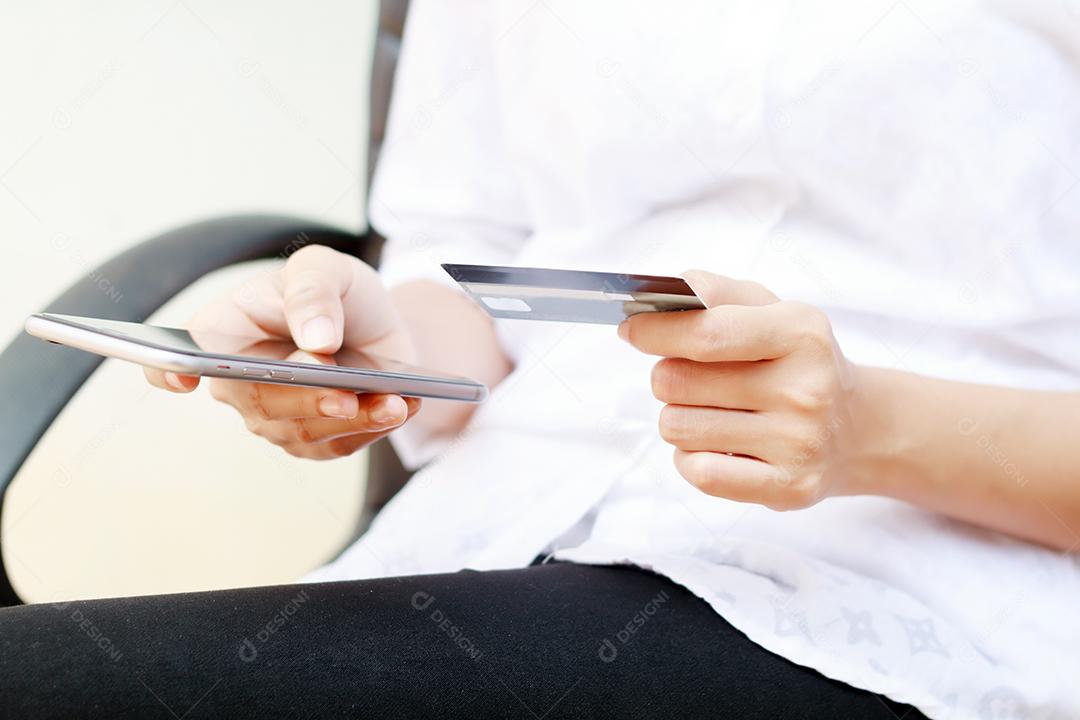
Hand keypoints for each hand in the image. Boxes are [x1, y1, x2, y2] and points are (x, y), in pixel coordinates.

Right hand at [144, 245, 420, 459]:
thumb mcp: (325, 269)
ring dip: (351, 420)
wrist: (374, 324)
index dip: (165, 372)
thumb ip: (313, 291)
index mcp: (223, 332)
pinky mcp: (312, 440)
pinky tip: (400, 407)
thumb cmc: (333, 291)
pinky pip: (338, 445)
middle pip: (259, 403)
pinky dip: (371, 429)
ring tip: (391, 402)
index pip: (174, 359)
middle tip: (344, 394)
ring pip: (302, 432)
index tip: (181, 380)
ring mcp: (273, 416)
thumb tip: (315, 338)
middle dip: (306, 399)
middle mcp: (238, 382)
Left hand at [619, 270, 858, 509]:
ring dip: (677, 418)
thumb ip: (719, 293)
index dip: (654, 331)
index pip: (705, 333)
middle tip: (688, 378)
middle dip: (667, 376)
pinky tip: (715, 446)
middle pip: (676, 381)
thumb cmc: (798, 362)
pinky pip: (699, 472)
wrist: (859, 429)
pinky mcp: (788, 488)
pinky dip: (690, 458)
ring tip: (708, 412)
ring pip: (678, 428)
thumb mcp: (774, 311)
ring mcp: (799, 443)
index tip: (631, 330)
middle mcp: (804, 389)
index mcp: (800, 334)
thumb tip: (669, 290)